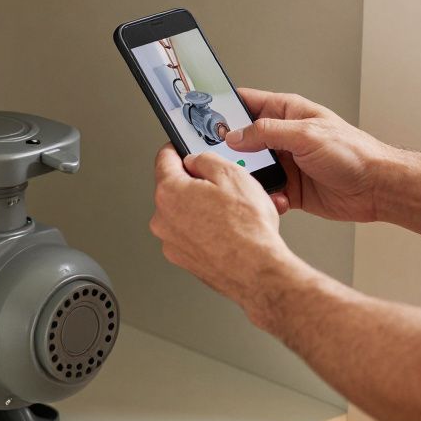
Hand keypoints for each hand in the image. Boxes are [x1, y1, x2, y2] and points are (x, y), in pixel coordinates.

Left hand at [150, 144, 296, 315]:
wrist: (257, 271)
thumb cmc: (248, 229)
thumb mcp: (232, 174)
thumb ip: (206, 160)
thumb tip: (196, 161)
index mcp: (169, 192)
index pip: (164, 159)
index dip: (176, 149)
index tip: (182, 149)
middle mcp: (163, 219)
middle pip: (174, 188)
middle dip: (196, 184)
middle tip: (222, 187)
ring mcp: (171, 242)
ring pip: (184, 213)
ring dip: (202, 209)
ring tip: (231, 214)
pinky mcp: (183, 259)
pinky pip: (191, 235)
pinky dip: (204, 230)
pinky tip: (228, 231)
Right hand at [229, 89, 393, 223]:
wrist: (376, 187)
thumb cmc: (353, 153)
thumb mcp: (305, 135)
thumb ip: (267, 133)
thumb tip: (235, 135)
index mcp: (287, 112)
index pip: (246, 102)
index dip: (223, 107)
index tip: (201, 116)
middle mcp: (283, 136)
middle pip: (242, 139)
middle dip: (229, 151)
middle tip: (219, 160)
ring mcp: (285, 162)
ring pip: (251, 169)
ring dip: (249, 178)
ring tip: (251, 184)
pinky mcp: (290, 188)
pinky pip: (266, 192)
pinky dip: (267, 198)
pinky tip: (278, 200)